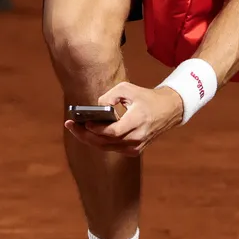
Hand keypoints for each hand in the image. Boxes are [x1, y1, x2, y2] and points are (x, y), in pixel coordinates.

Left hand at [64, 83, 182, 155]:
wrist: (168, 110)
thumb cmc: (145, 97)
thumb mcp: (128, 89)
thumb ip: (110, 96)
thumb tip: (96, 107)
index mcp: (138, 120)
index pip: (114, 132)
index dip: (97, 129)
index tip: (84, 122)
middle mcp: (137, 137)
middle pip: (106, 142)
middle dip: (85, 135)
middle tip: (70, 125)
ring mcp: (136, 146)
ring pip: (107, 147)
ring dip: (89, 139)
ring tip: (74, 128)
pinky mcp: (134, 150)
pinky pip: (112, 148)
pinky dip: (99, 141)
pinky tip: (87, 133)